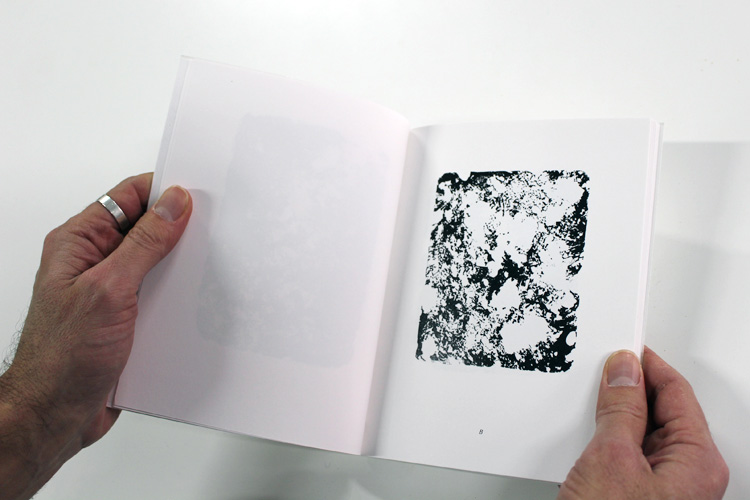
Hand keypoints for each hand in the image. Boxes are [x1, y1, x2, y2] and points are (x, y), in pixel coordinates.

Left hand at [0, 174, 190, 499]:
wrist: (55, 415)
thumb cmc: (61, 358)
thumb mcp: (109, 290)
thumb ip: (144, 244)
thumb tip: (173, 204)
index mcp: (79, 243)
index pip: (127, 197)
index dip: (163, 191)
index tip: (199, 195)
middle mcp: (94, 262)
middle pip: (145, 228)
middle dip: (179, 229)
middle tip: (211, 231)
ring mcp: (111, 290)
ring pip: (156, 262)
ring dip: (180, 266)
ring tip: (206, 267)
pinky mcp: (126, 317)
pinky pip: (158, 293)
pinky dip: (178, 294)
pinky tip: (193, 301)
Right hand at [558, 347, 728, 498]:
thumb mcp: (611, 457)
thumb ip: (620, 409)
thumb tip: (624, 372)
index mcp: (698, 463)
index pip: (676, 392)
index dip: (646, 365)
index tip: (622, 350)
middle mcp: (689, 476)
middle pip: (661, 411)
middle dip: (629, 391)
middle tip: (602, 373)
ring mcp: (664, 488)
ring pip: (641, 432)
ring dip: (615, 419)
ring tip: (590, 411)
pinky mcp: (639, 495)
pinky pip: (628, 454)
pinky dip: (607, 441)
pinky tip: (587, 440)